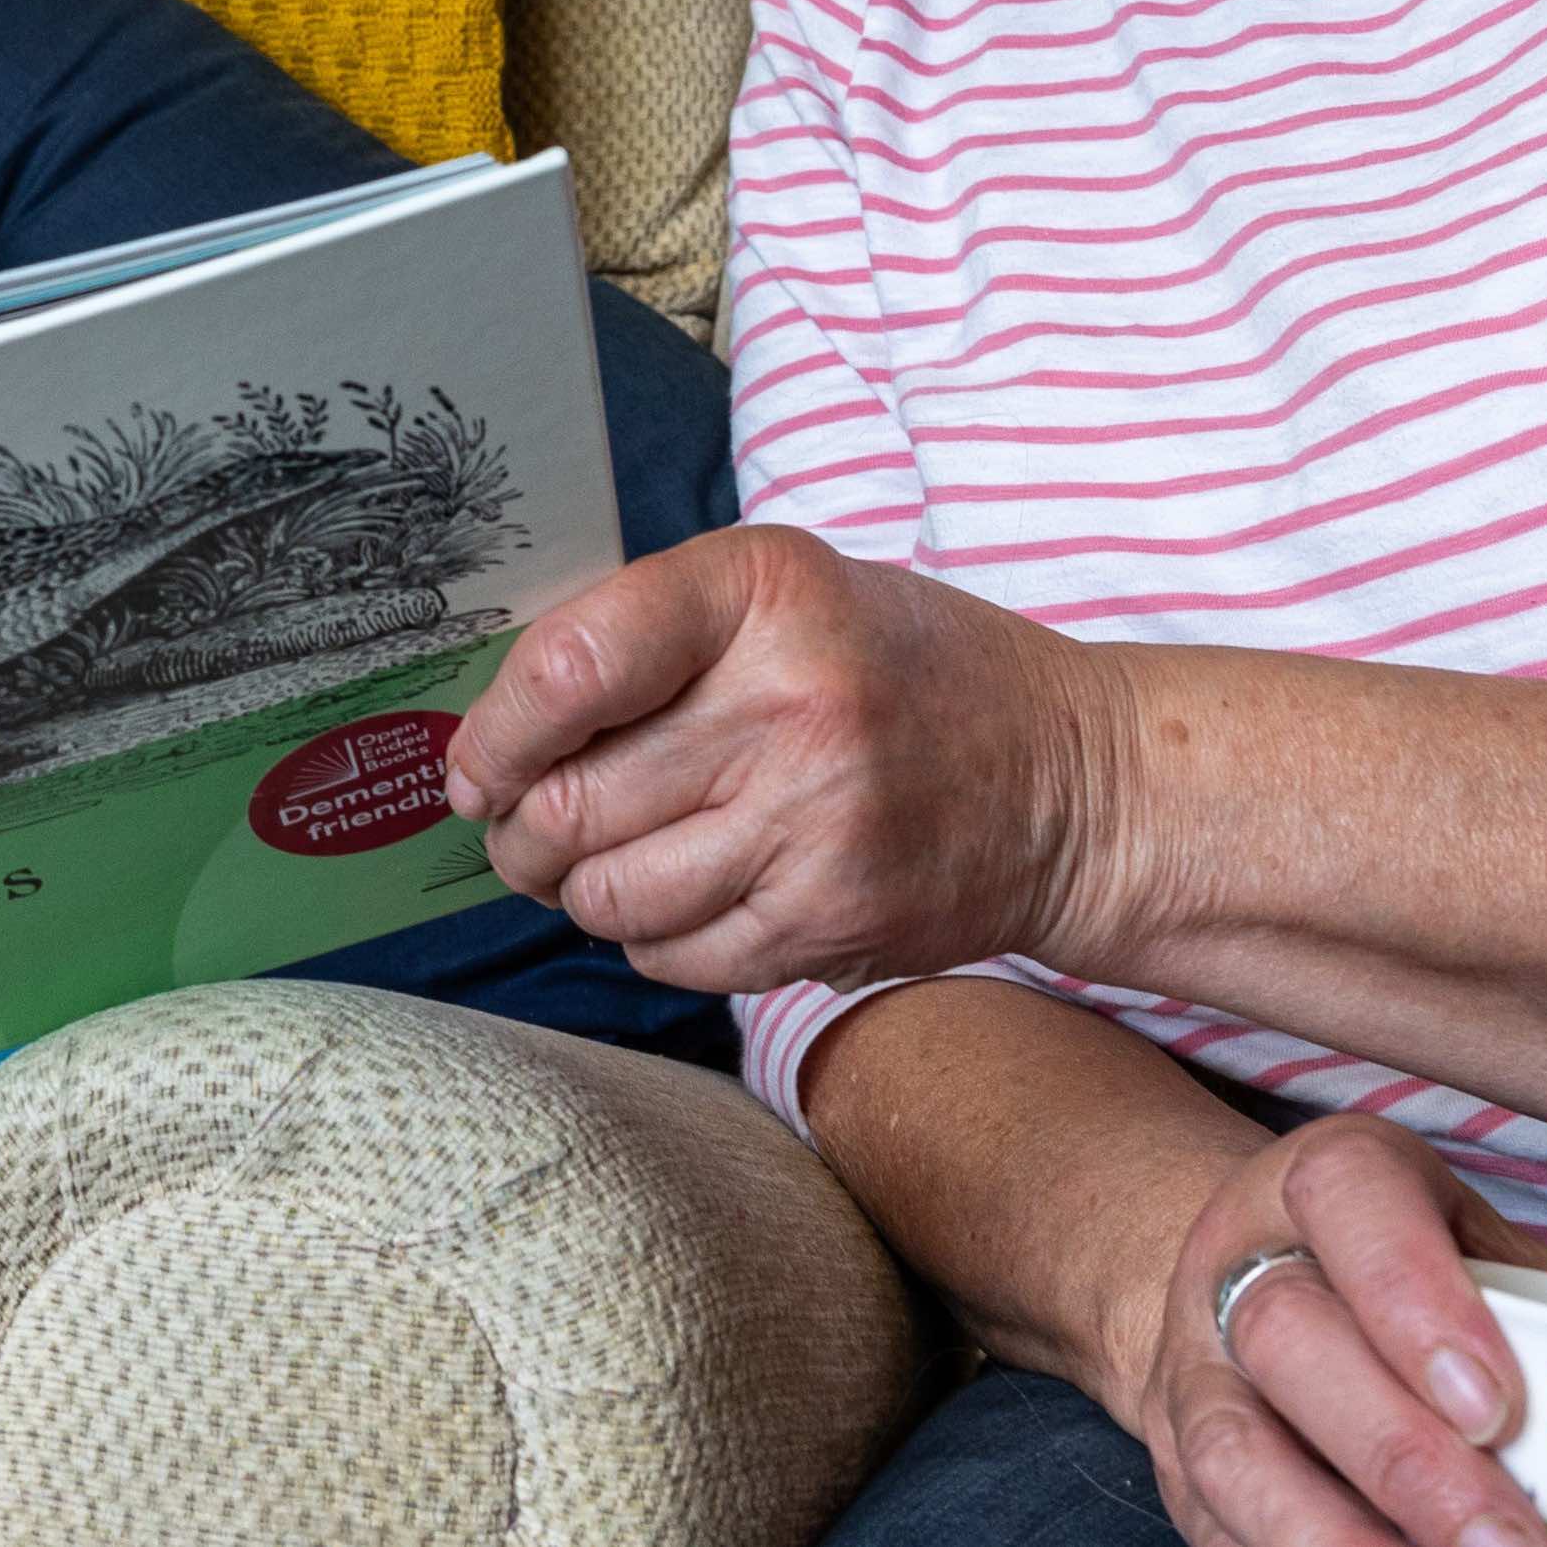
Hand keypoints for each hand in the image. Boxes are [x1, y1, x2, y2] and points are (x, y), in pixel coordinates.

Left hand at [441, 524, 1126, 993]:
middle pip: (572, 801)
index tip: (476, 764)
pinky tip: (682, 899)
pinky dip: (650, 938)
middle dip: (518, 831)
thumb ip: (651, 635)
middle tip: (522, 829)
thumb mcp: (788, 593)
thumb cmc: (905, 672)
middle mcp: (789, 704)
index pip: (569, 665)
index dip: (495, 731)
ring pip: (609, 894)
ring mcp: (813, 823)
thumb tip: (496, 727)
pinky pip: (675, 955)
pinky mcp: (830, 920)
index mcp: (764, 592)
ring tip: (601, 864)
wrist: (1069, 782)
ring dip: (577, 892)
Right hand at [1116, 1115, 1546, 1546]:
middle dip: (1403, 1455)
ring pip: (1232, 1448)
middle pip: (1288, 1337)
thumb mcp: (1475, 1250)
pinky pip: (1223, 1531)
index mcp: (1321, 1185)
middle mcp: (1239, 1264)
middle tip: (1508, 1542)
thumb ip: (1544, 1316)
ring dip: (1336, 1538)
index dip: (1416, 1297)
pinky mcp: (1179, 1471)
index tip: (1497, 1407)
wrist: (1249, 1285)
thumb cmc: (1406, 1273)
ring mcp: (1195, 1373)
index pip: (1349, 1199)